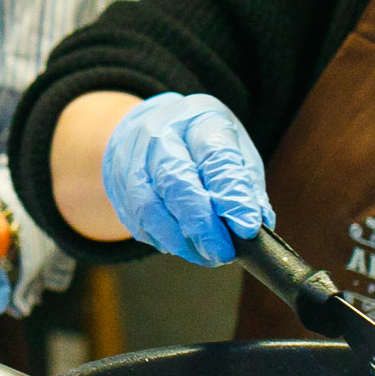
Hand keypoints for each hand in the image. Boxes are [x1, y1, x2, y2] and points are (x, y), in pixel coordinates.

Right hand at [98, 92, 269, 265]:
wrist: (145, 126)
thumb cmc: (198, 142)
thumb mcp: (232, 149)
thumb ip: (244, 184)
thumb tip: (256, 223)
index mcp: (199, 120)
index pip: (216, 158)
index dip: (232, 196)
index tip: (247, 229)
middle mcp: (160, 134)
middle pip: (176, 181)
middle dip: (201, 224)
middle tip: (222, 253)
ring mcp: (132, 159)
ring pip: (149, 206)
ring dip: (178, 239)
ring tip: (204, 256)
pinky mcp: (117, 185)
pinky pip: (136, 220)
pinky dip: (160, 239)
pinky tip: (180, 245)